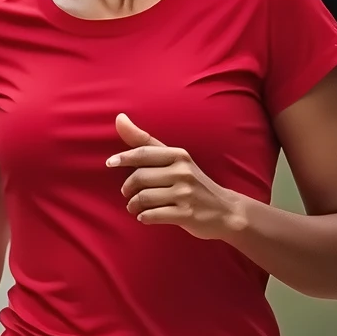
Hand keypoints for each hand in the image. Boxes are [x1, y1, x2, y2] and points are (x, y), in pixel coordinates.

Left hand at [106, 114, 246, 238]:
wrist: (226, 211)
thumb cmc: (192, 184)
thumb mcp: (175, 161)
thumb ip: (146, 143)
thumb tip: (119, 118)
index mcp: (179, 156)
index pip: (144, 152)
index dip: (124, 157)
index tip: (110, 163)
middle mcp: (183, 172)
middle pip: (140, 177)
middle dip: (128, 188)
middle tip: (128, 194)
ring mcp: (186, 193)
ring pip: (144, 197)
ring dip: (133, 205)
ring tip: (134, 207)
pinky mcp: (187, 214)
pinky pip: (153, 215)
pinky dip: (144, 217)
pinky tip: (145, 217)